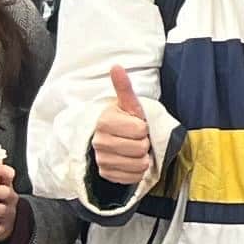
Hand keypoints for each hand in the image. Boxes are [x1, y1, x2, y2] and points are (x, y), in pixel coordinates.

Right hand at [90, 63, 156, 186]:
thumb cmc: (122, 120)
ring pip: (138, 164)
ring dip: (142, 158)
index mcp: (105, 121)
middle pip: (140, 148)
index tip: (136, 125)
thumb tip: (116, 67)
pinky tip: (131, 161)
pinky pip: (133, 177)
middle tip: (136, 138)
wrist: (109, 139)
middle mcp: (99, 141)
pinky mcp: (106, 174)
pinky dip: (137, 171)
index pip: (140, 130)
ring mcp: (101, 160)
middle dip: (144, 143)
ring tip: (134, 149)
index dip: (143, 128)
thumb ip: (124, 87)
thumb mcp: (127, 104)